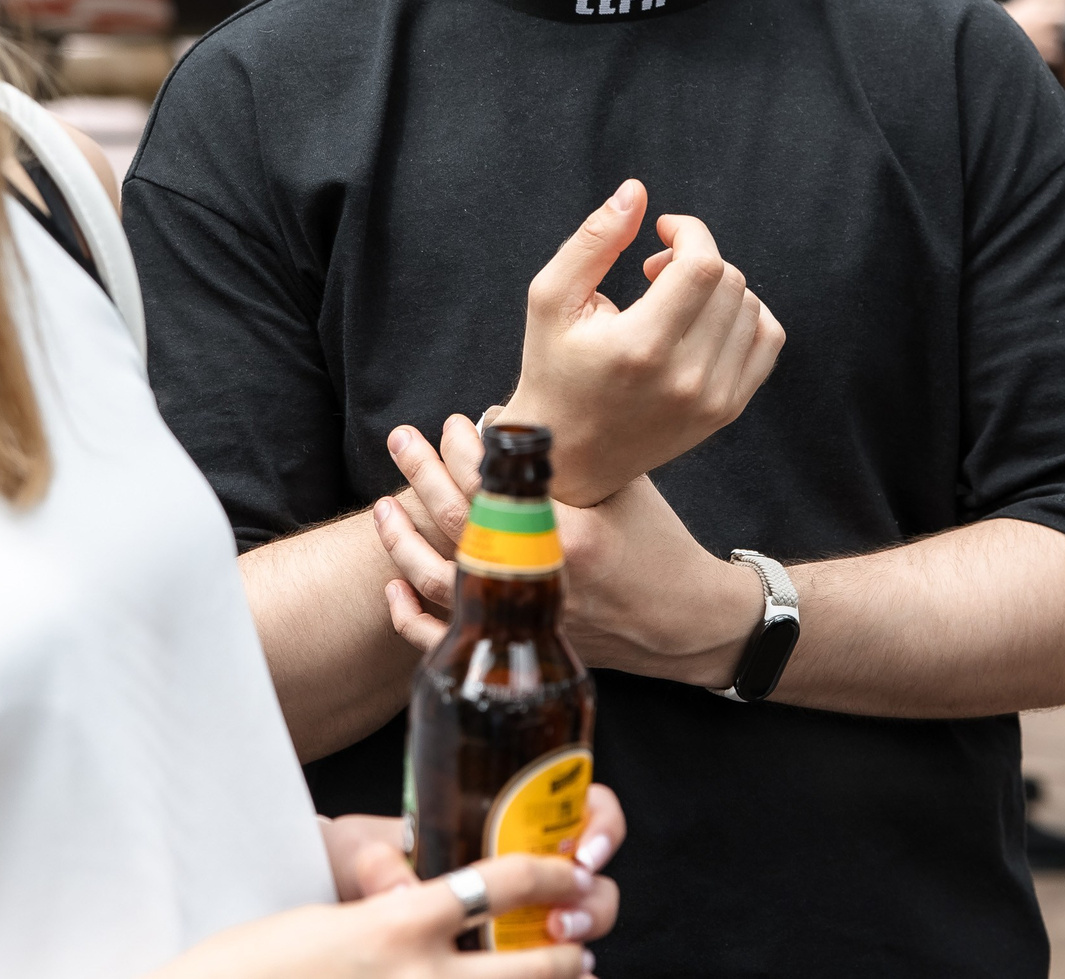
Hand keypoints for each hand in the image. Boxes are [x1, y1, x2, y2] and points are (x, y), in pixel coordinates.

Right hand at [153, 849, 603, 977]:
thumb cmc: (251, 962)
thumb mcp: (325, 911)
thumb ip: (386, 896)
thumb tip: (420, 886)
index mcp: (399, 920)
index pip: (506, 882)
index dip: (554, 877)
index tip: (573, 873)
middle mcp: (421, 978)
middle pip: (534, 965)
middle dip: (568, 954)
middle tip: (582, 942)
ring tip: (570, 977)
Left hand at [376, 417, 759, 688]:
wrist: (684, 621)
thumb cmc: (658, 544)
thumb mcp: (626, 488)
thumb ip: (572, 457)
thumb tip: (503, 423)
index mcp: (568, 537)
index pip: (495, 486)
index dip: (464, 449)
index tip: (457, 423)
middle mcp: (538, 580)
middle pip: (458, 523)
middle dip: (422, 473)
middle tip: (401, 438)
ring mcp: (523, 617)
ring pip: (440, 581)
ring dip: (402, 540)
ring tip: (380, 506)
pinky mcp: (516, 642)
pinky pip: (448, 639)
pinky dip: (413, 618)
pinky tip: (393, 588)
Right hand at [499, 182, 786, 507]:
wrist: (570, 455)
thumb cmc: (553, 368)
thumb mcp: (551, 298)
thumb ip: (593, 239)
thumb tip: (636, 191)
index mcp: (641, 347)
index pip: (702, 266)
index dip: (688, 233)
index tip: (661, 232)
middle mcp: (686, 378)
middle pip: (728, 281)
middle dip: (696, 257)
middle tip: (654, 269)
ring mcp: (714, 399)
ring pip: (750, 306)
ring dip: (717, 285)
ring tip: (673, 298)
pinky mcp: (728, 410)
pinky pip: (766, 340)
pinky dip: (746, 315)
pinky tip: (706, 318)